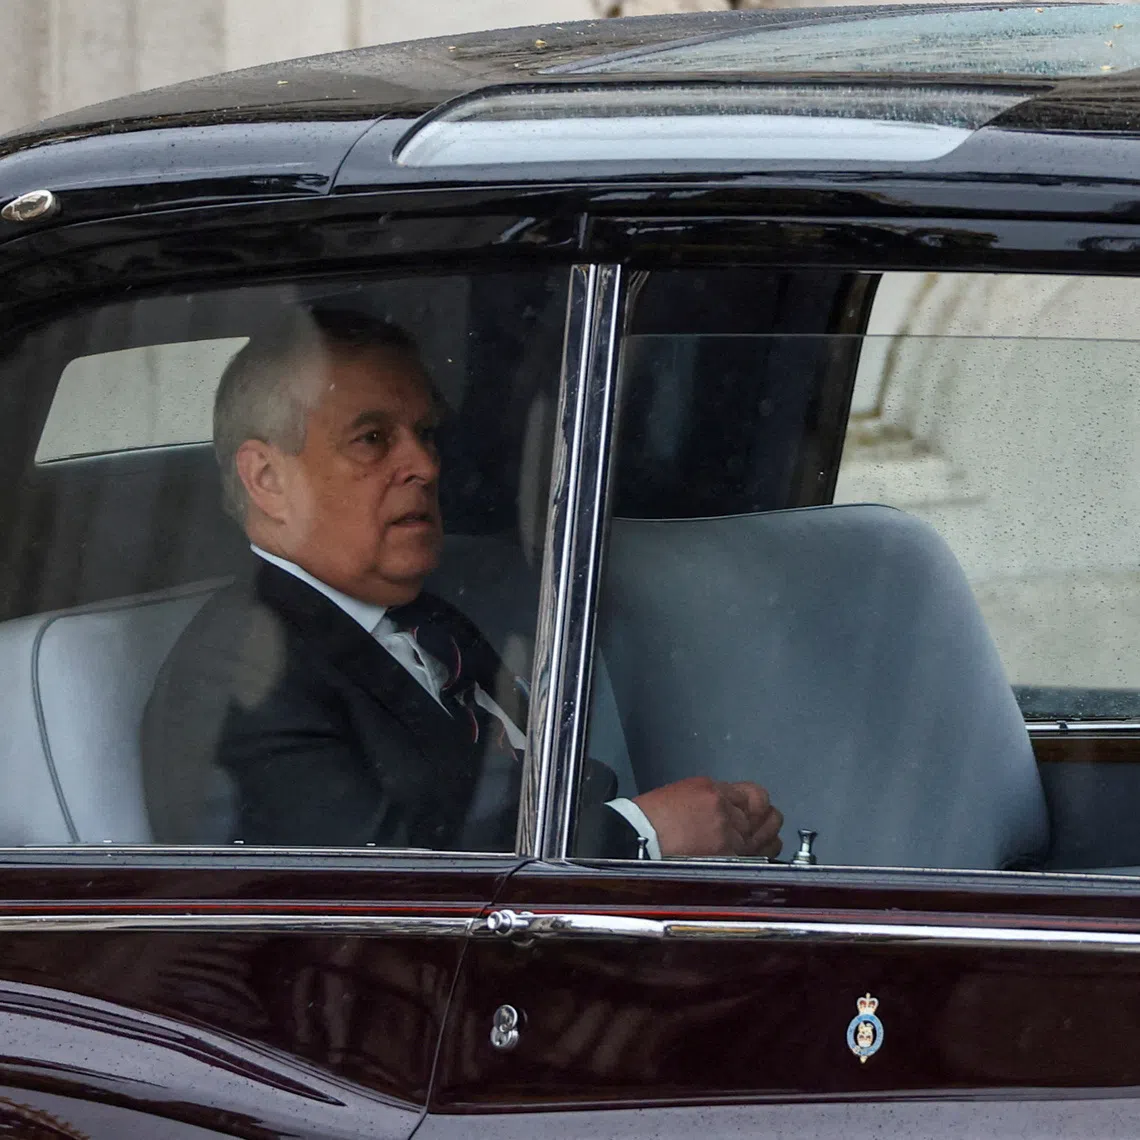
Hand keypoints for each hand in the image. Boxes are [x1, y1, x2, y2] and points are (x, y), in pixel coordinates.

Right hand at [633, 776, 782, 858]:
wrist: (635, 839)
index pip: (755, 795)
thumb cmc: (650, 820)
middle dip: (763, 823)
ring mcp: (726, 831)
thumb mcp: (683, 795)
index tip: (756, 814)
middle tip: (757, 831)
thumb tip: (731, 810)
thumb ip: (712, 800)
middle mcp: (723, 806)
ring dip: (761, 841)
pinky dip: (754, 857)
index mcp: (711, 788)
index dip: (757, 807)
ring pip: (764, 836)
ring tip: (753, 845)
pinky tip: (749, 858)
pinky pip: (754, 856)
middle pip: (765, 815)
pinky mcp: (725, 854)